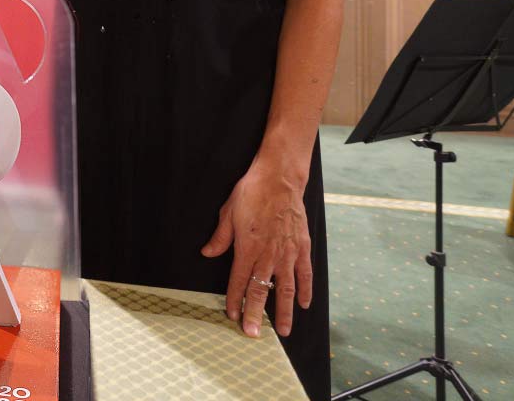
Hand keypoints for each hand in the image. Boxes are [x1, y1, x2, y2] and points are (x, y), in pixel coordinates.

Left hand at [200, 163, 311, 338]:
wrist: (279, 179)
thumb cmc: (251, 193)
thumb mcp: (228, 212)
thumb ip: (220, 237)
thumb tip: (207, 253)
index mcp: (247, 247)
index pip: (239, 280)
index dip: (234, 300)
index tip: (232, 316)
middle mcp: (268, 254)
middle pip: (260, 290)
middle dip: (255, 314)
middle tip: (252, 334)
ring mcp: (288, 253)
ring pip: (286, 289)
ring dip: (283, 311)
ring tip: (283, 331)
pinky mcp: (303, 247)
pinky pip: (305, 274)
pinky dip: (306, 290)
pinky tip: (305, 305)